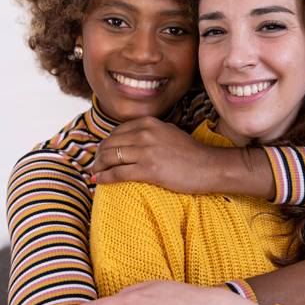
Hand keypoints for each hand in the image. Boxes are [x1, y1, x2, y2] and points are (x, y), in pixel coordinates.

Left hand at [92, 116, 273, 197]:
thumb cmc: (192, 154)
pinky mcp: (147, 169)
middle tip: (95, 166)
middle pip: (110, 143)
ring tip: (95, 174)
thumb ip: (150, 132)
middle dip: (99, 155)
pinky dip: (105, 177)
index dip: (107, 143)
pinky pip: (117, 172)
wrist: (209, 166)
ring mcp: (145, 151)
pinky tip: (99, 182)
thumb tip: (132, 140)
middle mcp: (144, 133)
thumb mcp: (169, 133)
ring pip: (110, 157)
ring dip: (98, 167)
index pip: (117, 131)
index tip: (102, 153)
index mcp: (149, 123)